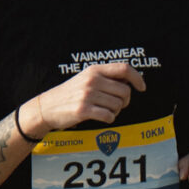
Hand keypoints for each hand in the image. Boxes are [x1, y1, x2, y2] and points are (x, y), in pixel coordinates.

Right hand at [25, 62, 145, 138]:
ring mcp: (87, 95)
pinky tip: (101, 117)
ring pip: (118, 105)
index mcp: (94, 70)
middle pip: (125, 91)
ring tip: (104, 110)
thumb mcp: (86, 78)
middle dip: (125, 101)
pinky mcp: (83, 110)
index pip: (124, 69)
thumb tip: (131, 80)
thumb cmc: (71, 93)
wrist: (47, 106)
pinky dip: (109, 119)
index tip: (142, 87)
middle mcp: (92, 80)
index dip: (137, 78)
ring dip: (115, 111)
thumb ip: (106, 77)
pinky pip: (109, 116)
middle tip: (117, 105)